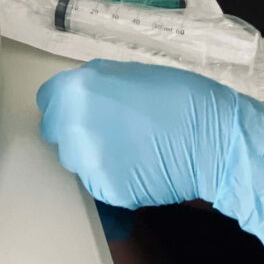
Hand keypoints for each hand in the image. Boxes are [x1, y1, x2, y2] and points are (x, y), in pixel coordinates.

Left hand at [36, 60, 263, 250]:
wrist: (214, 139)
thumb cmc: (179, 97)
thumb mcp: (129, 73)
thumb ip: (96, 84)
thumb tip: (82, 94)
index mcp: (76, 90)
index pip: (48, 101)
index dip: (66, 105)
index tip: (83, 110)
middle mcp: (73, 126)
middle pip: (58, 133)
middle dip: (77, 131)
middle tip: (111, 130)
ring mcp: (87, 162)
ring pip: (77, 160)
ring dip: (93, 156)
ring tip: (129, 149)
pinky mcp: (105, 190)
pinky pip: (99, 182)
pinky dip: (113, 178)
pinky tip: (139, 167)